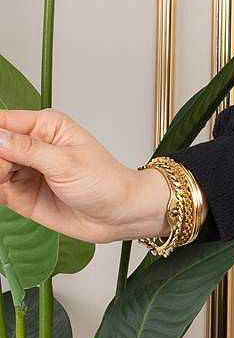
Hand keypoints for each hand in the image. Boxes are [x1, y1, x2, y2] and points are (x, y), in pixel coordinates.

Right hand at [0, 106, 155, 244]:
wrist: (117, 215)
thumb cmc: (105, 182)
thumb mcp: (65, 162)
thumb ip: (27, 150)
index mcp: (45, 126)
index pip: (3, 122)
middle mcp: (31, 145)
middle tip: (5, 174)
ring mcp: (24, 170)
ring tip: (8, 185)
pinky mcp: (20, 193)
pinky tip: (3, 194)